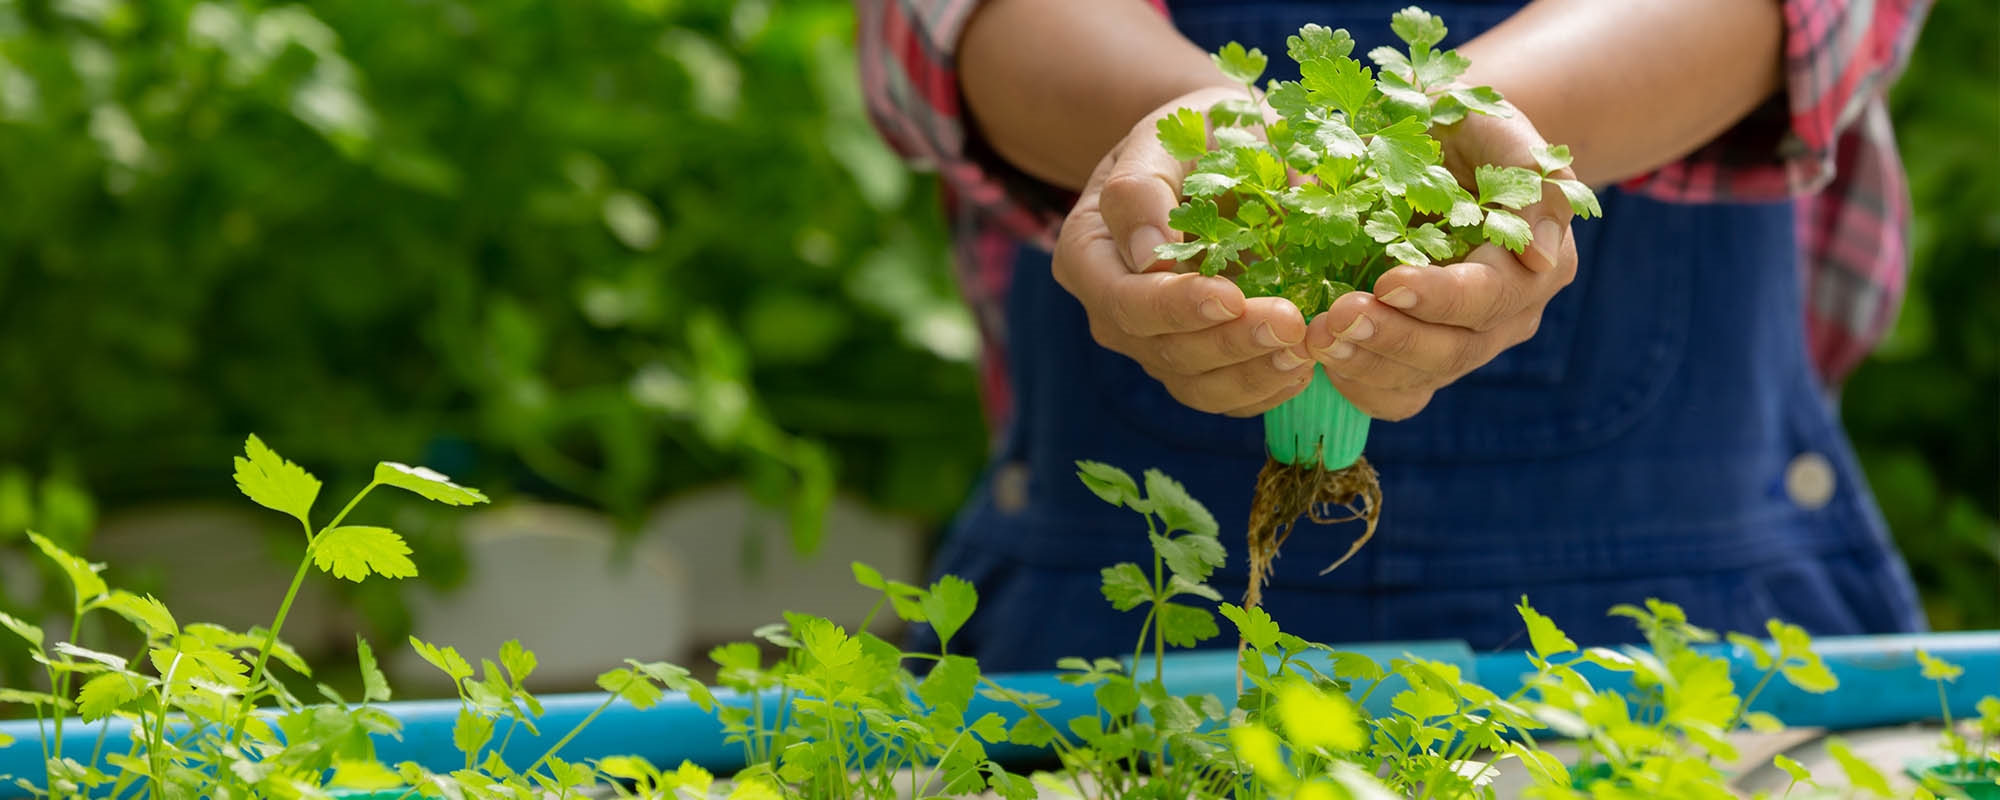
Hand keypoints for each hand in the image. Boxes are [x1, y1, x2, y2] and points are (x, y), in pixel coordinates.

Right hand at [1051, 87, 1316, 416]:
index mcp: (1088, 251)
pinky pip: (1223, 395)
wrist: (1221, 152)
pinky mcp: (1194, 364)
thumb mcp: (1166, 135)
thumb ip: (1144, 187)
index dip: (1175, 306)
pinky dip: (1265, 387)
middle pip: (1161, 348)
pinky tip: (1304, 366)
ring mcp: (1152, 342)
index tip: (1231, 295)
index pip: (1123, 298)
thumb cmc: (1195, 133)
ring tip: (1306, 349)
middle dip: (1228, 342)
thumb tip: (1148, 252)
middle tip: (1292, 324)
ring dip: (1252, 373)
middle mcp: (1112, 308)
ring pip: (1193, 384)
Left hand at [1306, 105, 1581, 420]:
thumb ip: (1531, 176)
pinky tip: (1321, 361)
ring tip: (1318, 338)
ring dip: (1366, 363)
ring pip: (1423, 378)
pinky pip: (1396, 395)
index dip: (1440, 297)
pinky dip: (1358, 384)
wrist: (1437, 149)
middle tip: (1337, 317)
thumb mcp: (1500, 128)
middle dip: (1393, 337)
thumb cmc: (1468, 131)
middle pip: (1455, 349)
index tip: (1388, 281)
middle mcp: (1507, 316)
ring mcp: (1465, 343)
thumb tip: (1541, 255)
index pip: (1490, 296)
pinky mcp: (1425, 361)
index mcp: (1534, 266)